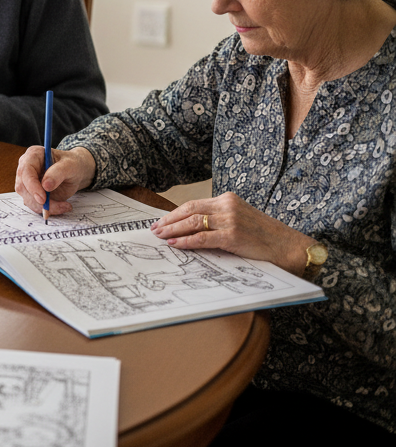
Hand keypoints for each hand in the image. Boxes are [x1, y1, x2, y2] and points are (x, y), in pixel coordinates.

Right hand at [14, 145, 95, 216]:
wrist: (74, 172)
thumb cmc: (71, 164)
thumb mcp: (70, 165)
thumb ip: (58, 173)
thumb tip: (46, 186)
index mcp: (33, 155)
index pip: (25, 171)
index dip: (32, 186)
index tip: (43, 199)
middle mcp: (26, 168)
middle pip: (23, 187)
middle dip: (38, 201)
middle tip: (57, 207)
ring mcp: (27, 182)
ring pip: (28, 199)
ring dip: (44, 207)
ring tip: (64, 206)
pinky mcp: (31, 193)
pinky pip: (34, 205)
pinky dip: (47, 209)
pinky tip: (61, 206)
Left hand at [151, 192, 317, 275]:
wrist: (290, 246)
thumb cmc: (265, 237)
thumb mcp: (240, 221)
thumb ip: (219, 221)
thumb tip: (192, 230)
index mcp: (228, 199)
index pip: (194, 204)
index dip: (175, 213)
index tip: (162, 221)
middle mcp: (228, 206)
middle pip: (190, 210)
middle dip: (169, 220)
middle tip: (155, 229)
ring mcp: (231, 219)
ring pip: (193, 222)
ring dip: (173, 230)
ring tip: (161, 237)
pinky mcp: (233, 235)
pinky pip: (203, 237)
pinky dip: (187, 241)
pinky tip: (175, 244)